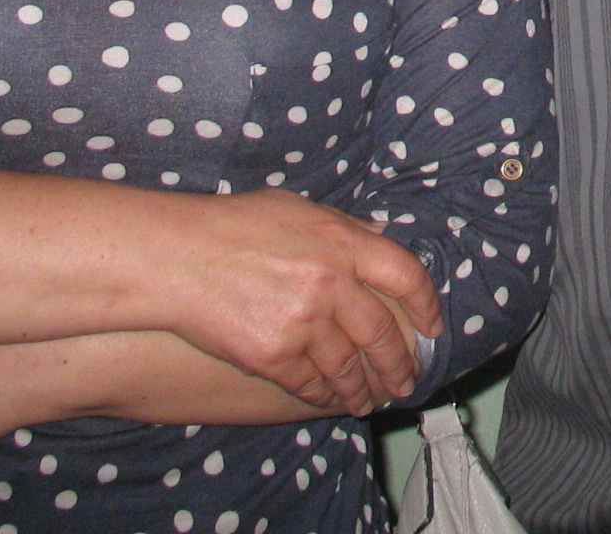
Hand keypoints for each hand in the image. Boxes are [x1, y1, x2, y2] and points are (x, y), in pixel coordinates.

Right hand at [167, 191, 443, 412]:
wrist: (177, 257)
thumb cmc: (232, 225)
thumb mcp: (297, 208)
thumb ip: (343, 227)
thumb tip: (378, 236)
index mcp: (343, 243)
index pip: (407, 277)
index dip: (426, 306)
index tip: (433, 328)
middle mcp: (332, 284)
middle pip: (383, 333)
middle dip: (401, 363)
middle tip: (408, 380)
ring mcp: (304, 322)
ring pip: (349, 368)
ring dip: (365, 389)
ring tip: (372, 401)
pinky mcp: (274, 355)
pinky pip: (312, 384)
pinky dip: (325, 396)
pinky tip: (330, 401)